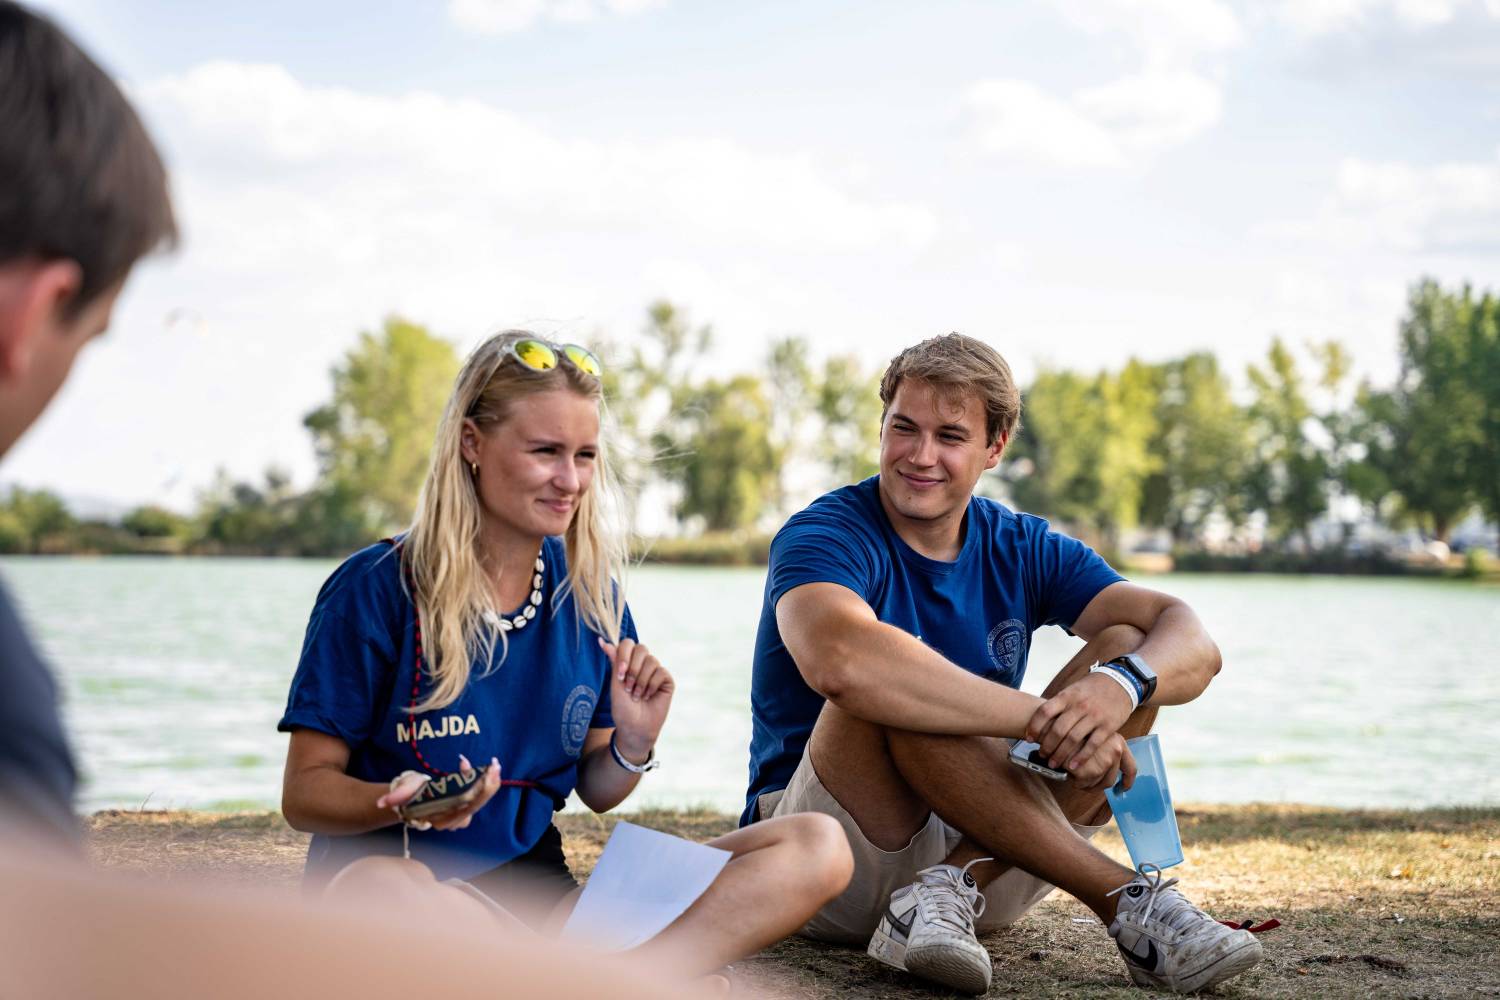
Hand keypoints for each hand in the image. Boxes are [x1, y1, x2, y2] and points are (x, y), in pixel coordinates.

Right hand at [376, 755, 501, 830]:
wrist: (412, 799)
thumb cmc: (409, 794)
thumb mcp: (401, 792)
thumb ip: (394, 797)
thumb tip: (382, 803)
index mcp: (440, 818)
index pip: (460, 809)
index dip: (471, 793)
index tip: (474, 774)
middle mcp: (453, 819)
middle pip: (475, 805)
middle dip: (487, 786)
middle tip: (495, 766)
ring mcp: (462, 812)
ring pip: (480, 800)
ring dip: (490, 783)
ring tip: (494, 765)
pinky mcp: (467, 804)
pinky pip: (480, 794)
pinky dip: (485, 781)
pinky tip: (485, 767)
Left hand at [600, 637, 672, 758]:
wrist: (635, 727)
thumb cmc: (623, 708)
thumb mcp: (616, 683)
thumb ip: (614, 661)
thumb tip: (602, 641)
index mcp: (628, 662)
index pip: (628, 644)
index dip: (624, 655)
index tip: (620, 674)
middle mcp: (643, 664)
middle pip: (641, 648)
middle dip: (632, 668)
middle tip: (628, 687)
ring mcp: (656, 671)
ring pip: (651, 661)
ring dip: (641, 681)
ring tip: (637, 696)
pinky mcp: (666, 680)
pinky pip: (661, 672)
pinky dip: (652, 686)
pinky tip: (648, 696)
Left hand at [1025, 671, 1135, 780]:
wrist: (1118, 683)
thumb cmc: (1090, 689)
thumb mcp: (1071, 691)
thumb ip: (1058, 705)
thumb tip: (1038, 721)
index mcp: (1067, 696)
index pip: (1045, 711)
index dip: (1034, 726)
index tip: (1029, 738)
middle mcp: (1079, 706)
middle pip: (1058, 729)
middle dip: (1047, 746)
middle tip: (1042, 755)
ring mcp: (1094, 716)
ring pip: (1073, 739)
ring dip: (1061, 754)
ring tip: (1053, 764)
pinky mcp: (1108, 726)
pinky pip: (1092, 744)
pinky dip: (1081, 757)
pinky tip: (1073, 766)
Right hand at [1073, 734, 1136, 791]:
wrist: (1053, 725)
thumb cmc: (1072, 729)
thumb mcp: (1095, 734)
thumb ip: (1105, 749)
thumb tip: (1108, 770)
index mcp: (1118, 742)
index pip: (1130, 768)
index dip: (1127, 781)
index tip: (1122, 789)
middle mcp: (1114, 751)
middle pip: (1111, 779)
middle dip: (1099, 785)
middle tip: (1087, 784)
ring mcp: (1103, 761)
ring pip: (1097, 784)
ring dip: (1086, 784)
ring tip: (1075, 777)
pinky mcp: (1089, 770)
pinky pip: (1084, 785)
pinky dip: (1076, 783)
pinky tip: (1069, 775)